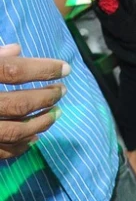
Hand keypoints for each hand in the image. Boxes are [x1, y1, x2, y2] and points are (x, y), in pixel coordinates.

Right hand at [0, 44, 68, 159]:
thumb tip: (18, 49)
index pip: (12, 71)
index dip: (42, 69)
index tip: (65, 68)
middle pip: (18, 104)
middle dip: (45, 97)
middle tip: (62, 91)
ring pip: (15, 131)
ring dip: (41, 123)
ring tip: (56, 113)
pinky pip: (4, 151)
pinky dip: (22, 145)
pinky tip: (35, 137)